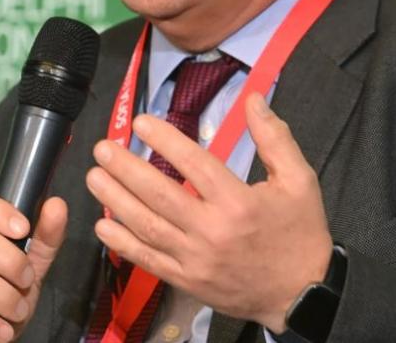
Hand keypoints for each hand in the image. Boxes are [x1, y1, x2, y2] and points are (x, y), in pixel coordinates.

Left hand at [85, 93, 332, 332]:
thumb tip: (254, 99)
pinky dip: (122, 243)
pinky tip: (103, 224)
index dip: (165, 141)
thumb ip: (275, 138)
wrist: (301, 295)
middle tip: (103, 148)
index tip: (141, 122)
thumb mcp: (300, 180)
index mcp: (239, 203)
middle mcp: (213, 231)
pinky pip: (148, 260)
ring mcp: (196, 259)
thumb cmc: (300, 233)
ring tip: (94, 176)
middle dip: (126, 169)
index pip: (194, 165)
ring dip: (117, 200)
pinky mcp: (187, 281)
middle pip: (160, 196)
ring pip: (148, 227)